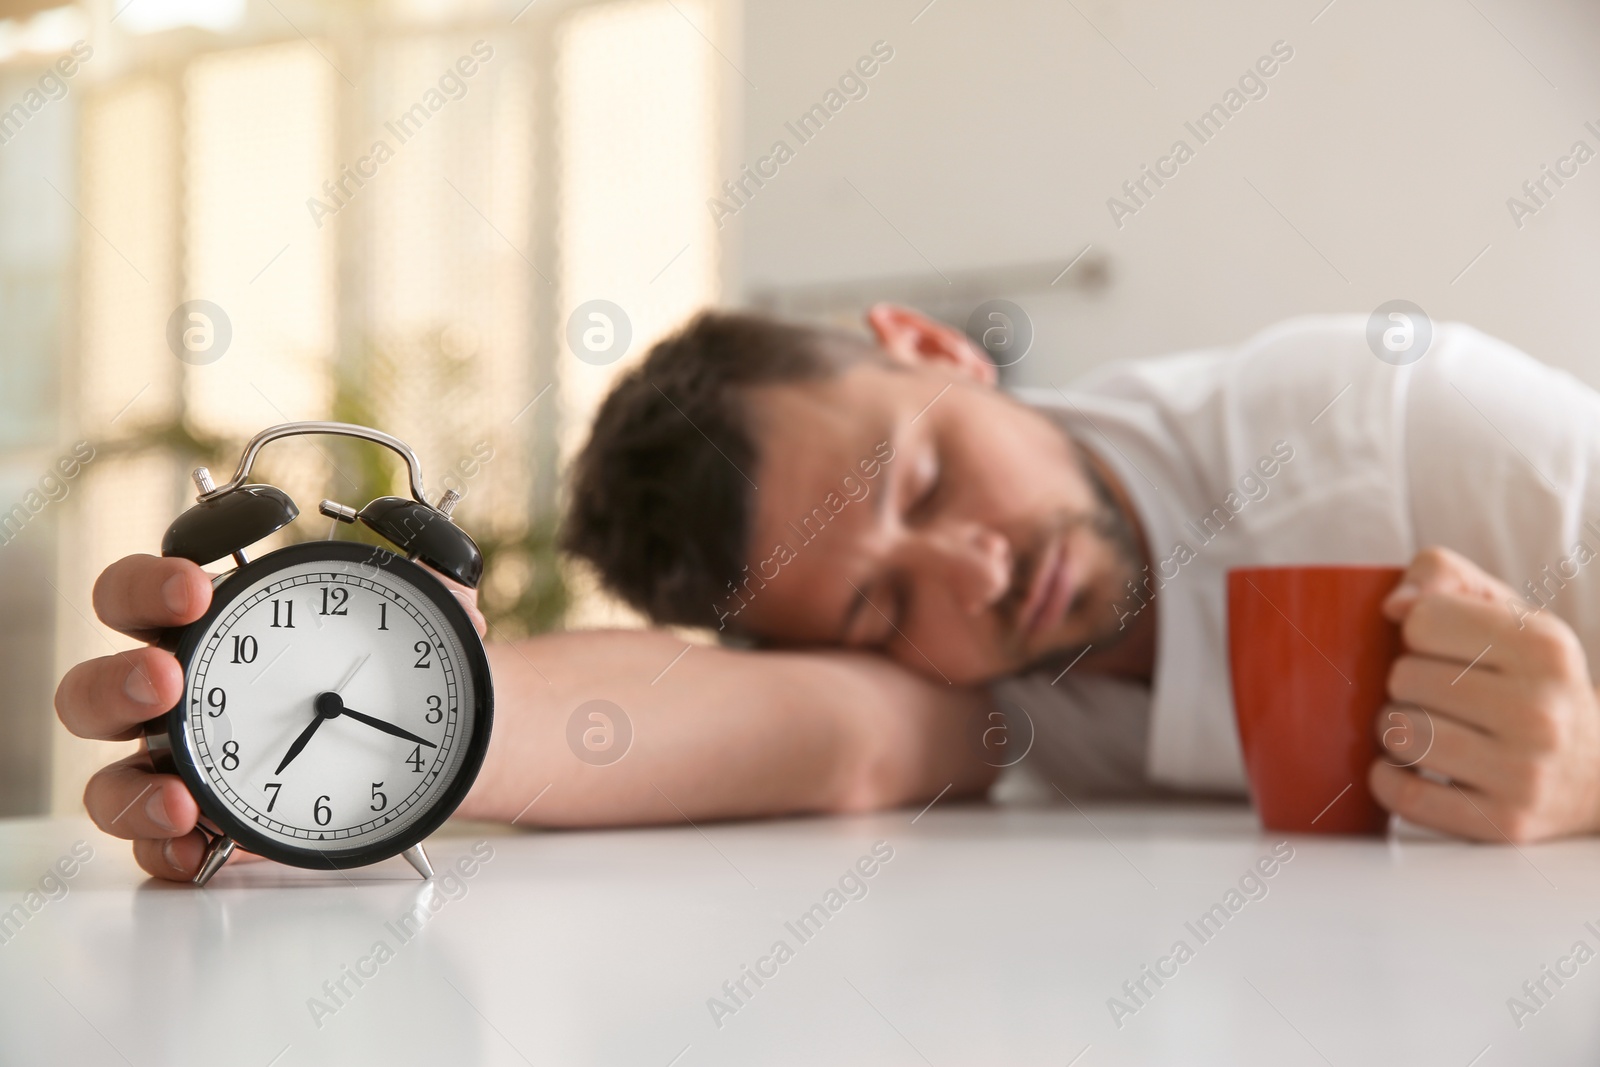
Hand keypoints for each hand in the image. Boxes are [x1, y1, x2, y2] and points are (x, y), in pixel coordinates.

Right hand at [55, 553, 486, 881]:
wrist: (432, 737)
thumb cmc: (400, 664)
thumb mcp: (417, 612)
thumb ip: (423, 577)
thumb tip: (427, 550)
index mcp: (211, 629)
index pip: (141, 596)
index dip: (146, 586)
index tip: (194, 589)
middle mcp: (180, 696)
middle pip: (96, 688)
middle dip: (118, 680)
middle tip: (167, 678)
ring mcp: (185, 765)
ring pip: (109, 781)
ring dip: (132, 789)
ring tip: (183, 797)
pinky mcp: (208, 823)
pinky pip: (159, 846)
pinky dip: (170, 850)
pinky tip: (202, 844)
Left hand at [1369, 546, 1599, 842]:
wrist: (1595, 770)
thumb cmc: (1529, 680)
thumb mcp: (1505, 612)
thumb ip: (1443, 576)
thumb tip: (1395, 605)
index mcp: (1543, 646)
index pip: (1423, 621)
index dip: (1418, 632)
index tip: (1443, 649)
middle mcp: (1541, 710)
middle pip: (1404, 677)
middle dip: (1405, 683)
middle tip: (1436, 695)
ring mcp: (1525, 773)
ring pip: (1400, 733)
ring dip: (1395, 730)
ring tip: (1425, 728)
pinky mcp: (1503, 824)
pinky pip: (1403, 794)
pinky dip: (1387, 778)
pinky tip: (1408, 767)